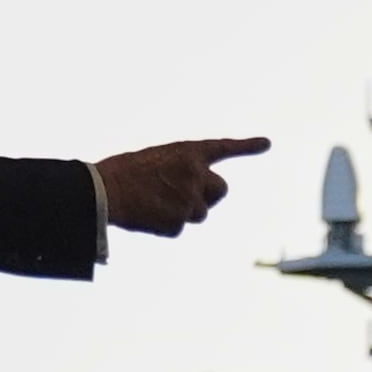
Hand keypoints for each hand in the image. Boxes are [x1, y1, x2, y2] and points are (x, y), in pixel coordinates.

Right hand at [95, 138, 268, 235]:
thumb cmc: (122, 173)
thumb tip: (191, 194)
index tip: (267, 143)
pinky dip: (165, 225)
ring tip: (155, 203)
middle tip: (185, 195)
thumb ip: (180, 171)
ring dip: (184, 211)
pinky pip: (178, 227)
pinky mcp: (180, 222)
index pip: (224, 147)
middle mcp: (196, 174)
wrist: (104, 192)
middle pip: (220, 190)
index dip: (247, 146)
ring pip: (199, 212)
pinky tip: (147, 215)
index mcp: (188, 152)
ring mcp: (190, 200)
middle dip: (208, 195)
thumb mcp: (155, 160)